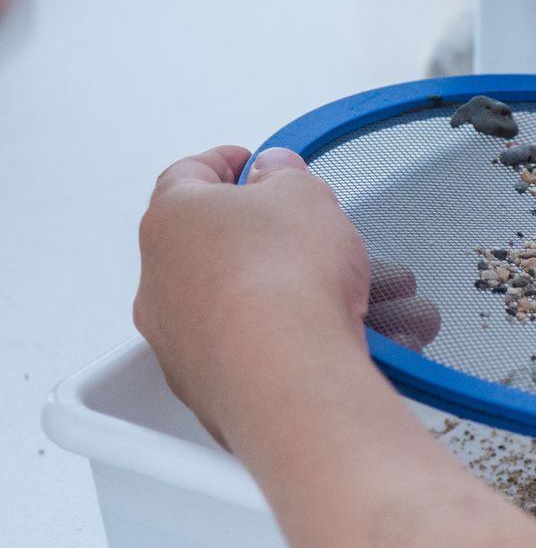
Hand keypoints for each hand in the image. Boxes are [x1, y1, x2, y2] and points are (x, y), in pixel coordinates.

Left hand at [134, 147, 438, 440]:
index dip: (227, 162)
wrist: (288, 372)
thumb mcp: (301, 194)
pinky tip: (345, 341)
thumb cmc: (284, 278)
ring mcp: (181, 339)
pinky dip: (296, 344)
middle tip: (313, 237)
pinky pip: (257, 354)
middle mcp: (163, 281)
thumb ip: (285, 174)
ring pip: (247, 307)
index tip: (250, 162)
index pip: (190, 174)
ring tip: (361, 299)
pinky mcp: (209, 386)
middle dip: (276, 241)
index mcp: (172, 220)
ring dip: (297, 298)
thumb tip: (272, 170)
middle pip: (222, 247)